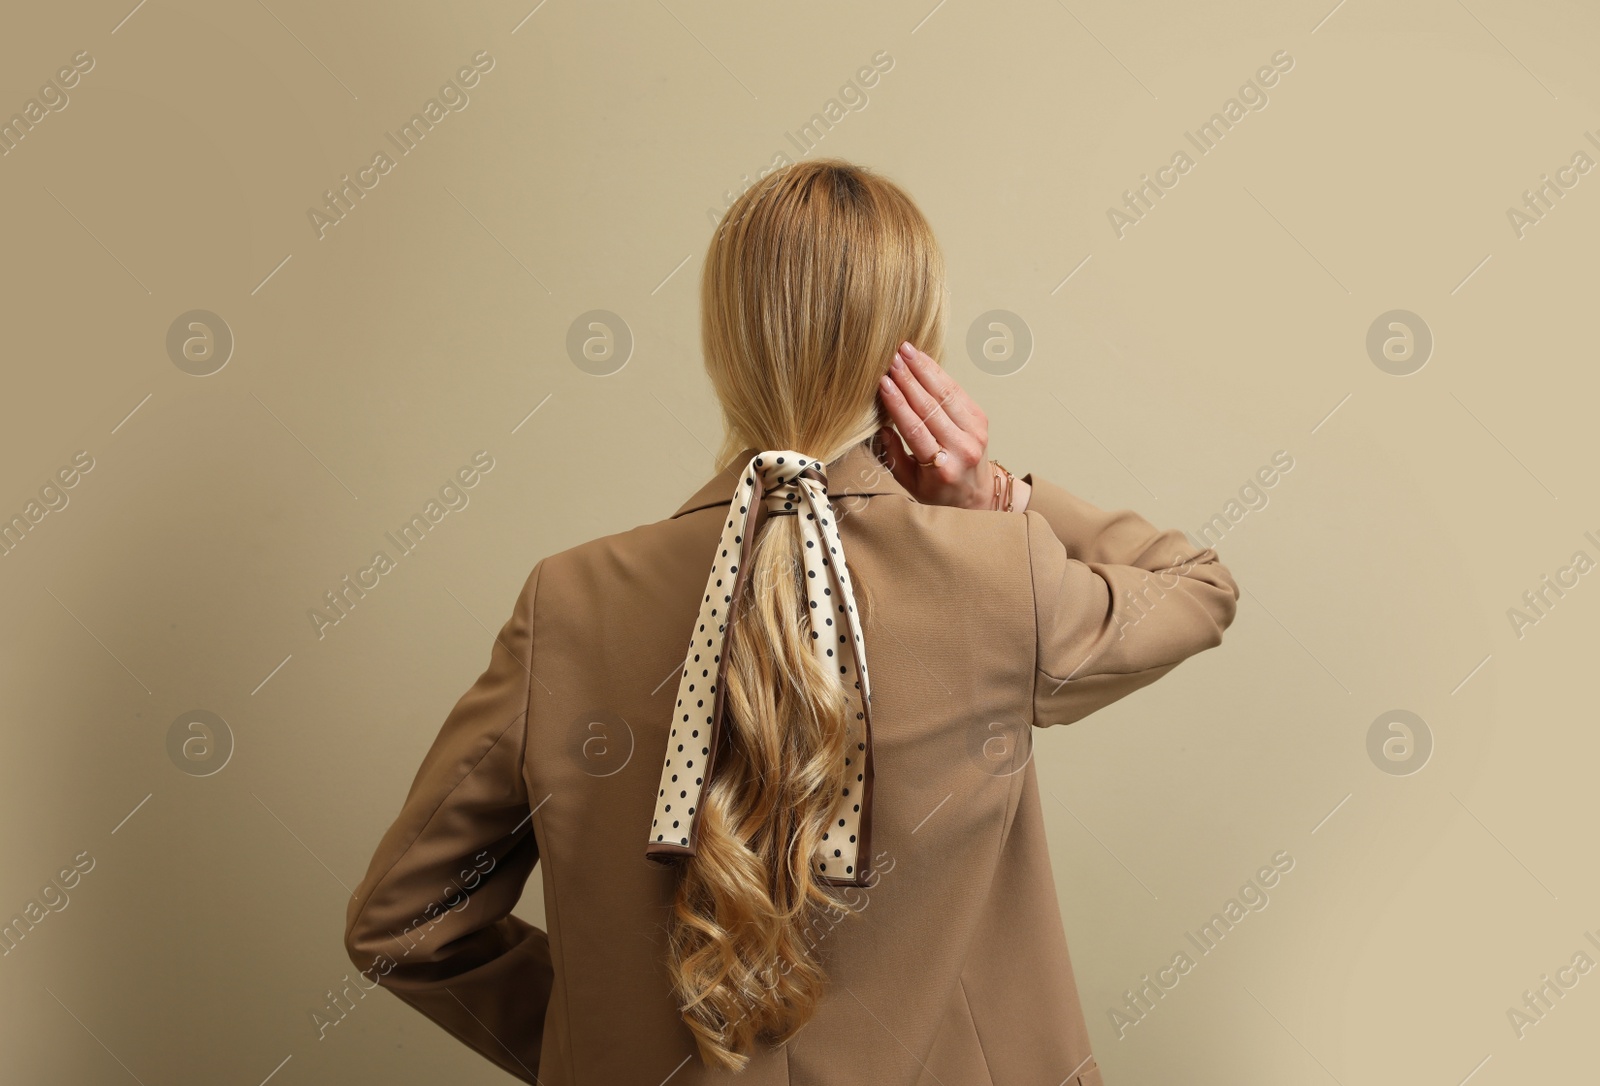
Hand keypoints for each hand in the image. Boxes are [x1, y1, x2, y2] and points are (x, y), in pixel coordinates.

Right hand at [876, 341, 1016, 510]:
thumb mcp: (910, 484)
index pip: (916, 429)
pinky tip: (923, 359)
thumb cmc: (938, 491)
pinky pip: (957, 391)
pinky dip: (938, 373)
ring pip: (946, 394)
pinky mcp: (981, 418)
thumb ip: (894, 456)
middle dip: (909, 380)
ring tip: (905, 350)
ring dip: (924, 369)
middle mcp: (963, 448)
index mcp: (942, 468)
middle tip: (891, 359)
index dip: (899, 404)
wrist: (978, 493)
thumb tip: (882, 426)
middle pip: (931, 407)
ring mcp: (975, 431)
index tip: (883, 383)